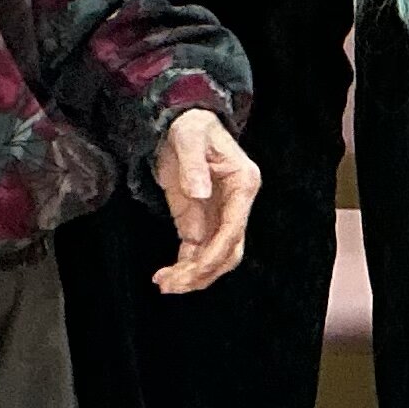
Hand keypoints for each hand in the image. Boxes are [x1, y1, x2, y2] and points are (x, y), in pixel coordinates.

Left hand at [153, 111, 259, 292]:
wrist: (179, 123)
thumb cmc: (191, 125)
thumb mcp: (189, 137)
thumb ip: (194, 163)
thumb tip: (199, 192)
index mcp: (242, 184)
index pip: (234, 228)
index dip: (215, 253)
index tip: (194, 269)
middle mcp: (235, 204)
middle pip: (228, 250)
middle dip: (204, 272)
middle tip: (175, 283)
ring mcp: (217, 215)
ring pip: (214, 257)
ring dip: (193, 275)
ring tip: (165, 284)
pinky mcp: (199, 220)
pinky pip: (196, 252)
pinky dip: (184, 267)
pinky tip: (166, 276)